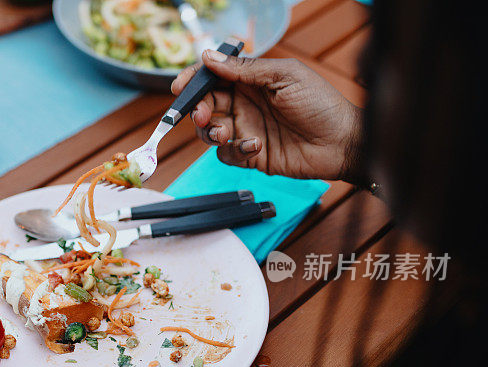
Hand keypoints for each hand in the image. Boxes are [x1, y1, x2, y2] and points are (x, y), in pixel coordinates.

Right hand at [172, 51, 361, 179]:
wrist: (341, 142)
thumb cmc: (321, 104)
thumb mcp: (285, 76)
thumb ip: (246, 69)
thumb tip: (210, 57)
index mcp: (251, 81)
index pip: (214, 77)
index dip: (194, 80)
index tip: (180, 87)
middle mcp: (245, 104)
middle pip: (206, 105)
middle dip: (199, 110)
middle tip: (203, 115)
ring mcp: (246, 129)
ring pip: (210, 131)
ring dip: (211, 132)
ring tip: (227, 133)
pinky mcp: (251, 154)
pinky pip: (227, 155)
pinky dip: (235, 151)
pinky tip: (256, 145)